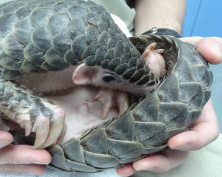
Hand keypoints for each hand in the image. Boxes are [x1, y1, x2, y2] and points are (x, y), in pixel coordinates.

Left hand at [116, 37, 221, 175]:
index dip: (194, 140)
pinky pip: (132, 148)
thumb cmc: (177, 54)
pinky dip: (123, 158)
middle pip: (177, 153)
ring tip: (124, 169)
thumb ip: (209, 46)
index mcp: (198, 112)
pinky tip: (114, 164)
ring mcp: (156, 130)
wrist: (149, 53)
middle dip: (162, 161)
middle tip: (143, 163)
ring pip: (154, 155)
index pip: (205, 132)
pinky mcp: (135, 129)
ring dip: (140, 164)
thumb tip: (215, 55)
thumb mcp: (194, 46)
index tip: (175, 141)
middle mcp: (178, 126)